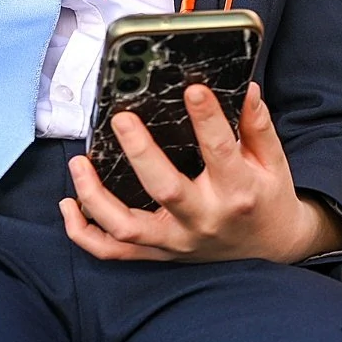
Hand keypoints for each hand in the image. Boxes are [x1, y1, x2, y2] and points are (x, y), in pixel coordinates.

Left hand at [60, 83, 341, 263]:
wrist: (271, 246)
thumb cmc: (267, 197)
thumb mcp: (273, 160)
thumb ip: (257, 125)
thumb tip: (245, 88)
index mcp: (237, 191)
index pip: (220, 150)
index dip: (207, 118)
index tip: (193, 89)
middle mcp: (204, 219)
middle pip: (165, 190)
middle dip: (140, 153)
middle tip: (121, 119)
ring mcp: (177, 241)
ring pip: (127, 227)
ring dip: (95, 197)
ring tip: (78, 163)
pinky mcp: (160, 252)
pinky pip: (113, 251)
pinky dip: (84, 233)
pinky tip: (69, 204)